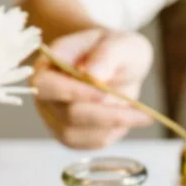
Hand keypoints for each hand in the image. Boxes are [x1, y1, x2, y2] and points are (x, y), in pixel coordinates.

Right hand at [31, 29, 154, 148]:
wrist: (119, 66)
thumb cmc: (116, 51)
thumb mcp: (120, 43)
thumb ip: (106, 55)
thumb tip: (92, 75)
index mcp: (47, 66)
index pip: (46, 85)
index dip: (73, 92)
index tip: (103, 91)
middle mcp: (45, 95)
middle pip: (67, 115)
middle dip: (106, 114)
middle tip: (139, 110)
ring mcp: (55, 118)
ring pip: (80, 134)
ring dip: (114, 125)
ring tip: (140, 112)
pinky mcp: (72, 135)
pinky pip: (91, 142)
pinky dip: (114, 132)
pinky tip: (128, 118)